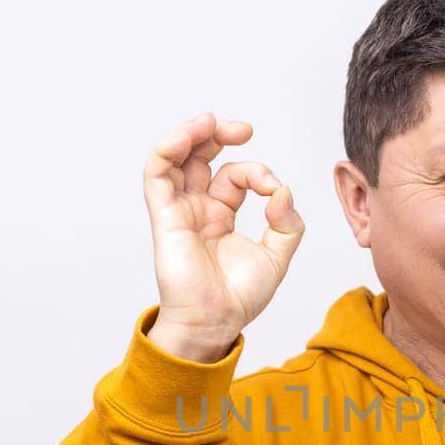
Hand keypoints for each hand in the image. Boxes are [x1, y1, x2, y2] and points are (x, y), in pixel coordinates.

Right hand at [141, 111, 305, 360]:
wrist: (215, 322)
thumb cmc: (239, 297)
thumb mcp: (277, 256)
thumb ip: (287, 223)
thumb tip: (282, 192)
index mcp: (221, 214)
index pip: (236, 175)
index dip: (257, 173)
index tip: (274, 191)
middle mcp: (198, 208)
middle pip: (199, 156)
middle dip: (218, 133)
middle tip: (242, 128)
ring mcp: (179, 210)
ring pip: (175, 158)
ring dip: (190, 133)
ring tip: (210, 122)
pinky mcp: (164, 216)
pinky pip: (157, 174)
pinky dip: (166, 150)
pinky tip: (185, 137)